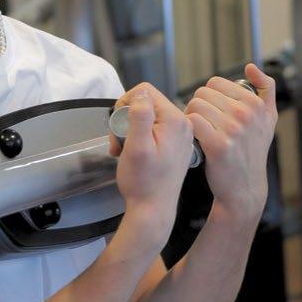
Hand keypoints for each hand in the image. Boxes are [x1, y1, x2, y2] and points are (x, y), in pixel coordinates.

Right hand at [111, 84, 192, 235]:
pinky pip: (155, 130)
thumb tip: (140, 94)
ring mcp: (181, 135)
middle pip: (147, 103)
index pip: (145, 91)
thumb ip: (140, 116)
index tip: (118, 125)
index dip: (125, 104)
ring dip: (132, 130)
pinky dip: (141, 138)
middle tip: (119, 142)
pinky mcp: (176, 145)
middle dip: (127, 119)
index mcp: (175, 120)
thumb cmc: (143, 182)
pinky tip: (136, 154)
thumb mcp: (136, 146)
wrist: (153, 210)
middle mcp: (183, 124)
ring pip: (149, 117)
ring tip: (125, 150)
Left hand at [184, 62, 277, 221]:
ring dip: (190, 116)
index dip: (208, 96)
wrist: (245, 187)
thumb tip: (251, 66)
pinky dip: (189, 129)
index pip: (216, 83)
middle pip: (203, 93)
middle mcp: (247, 114)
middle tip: (201, 121)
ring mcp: (234, 130)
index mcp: (256, 104)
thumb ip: (266, 89)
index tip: (211, 111)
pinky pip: (193, 122)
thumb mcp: (269, 119)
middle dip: (198, 105)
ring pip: (195, 106)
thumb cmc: (252, 151)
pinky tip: (194, 137)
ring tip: (196, 129)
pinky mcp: (219, 146)